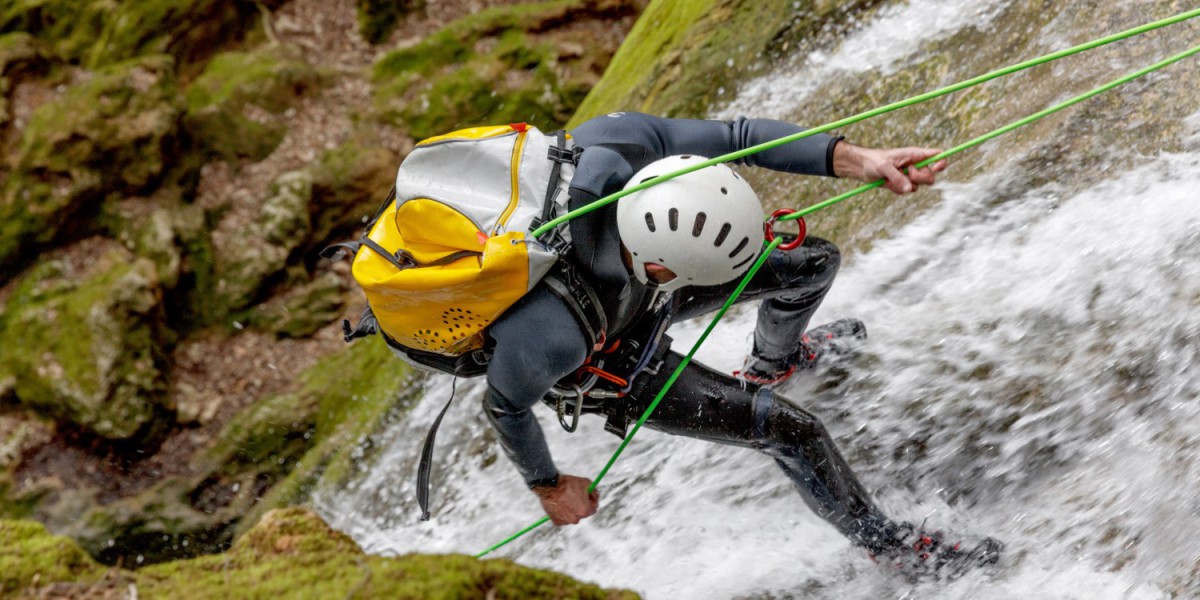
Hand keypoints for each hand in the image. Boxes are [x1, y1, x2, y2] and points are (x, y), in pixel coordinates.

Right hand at [532, 474, 599, 525]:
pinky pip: (563, 518)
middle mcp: (576, 519)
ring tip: (566, 498)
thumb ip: (594, 491)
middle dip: (581, 505)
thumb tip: (596, 496)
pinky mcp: (556, 521)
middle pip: (582, 513)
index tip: (587, 496)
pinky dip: (562, 512)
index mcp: (585, 511)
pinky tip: (559, 503)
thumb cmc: (568, 483)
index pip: (594, 508)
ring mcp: (565, 521)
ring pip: (572, 516)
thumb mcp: (586, 483)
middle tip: (576, 496)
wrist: (550, 486)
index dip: (591, 500)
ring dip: (571, 510)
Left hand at [832, 141, 946, 193]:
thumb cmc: (873, 161)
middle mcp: (915, 165)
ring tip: (890, 178)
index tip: (936, 169)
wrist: (862, 168)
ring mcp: (909, 175)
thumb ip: (898, 177)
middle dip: (919, 179)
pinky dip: (897, 190)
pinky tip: (887, 183)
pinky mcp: (902, 183)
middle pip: (930, 176)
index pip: (936, 155)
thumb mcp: (884, 167)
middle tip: (906, 173)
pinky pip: (906, 191)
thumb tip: (909, 189)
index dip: (941, 162)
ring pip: (917, 186)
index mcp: (914, 154)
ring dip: (904, 186)